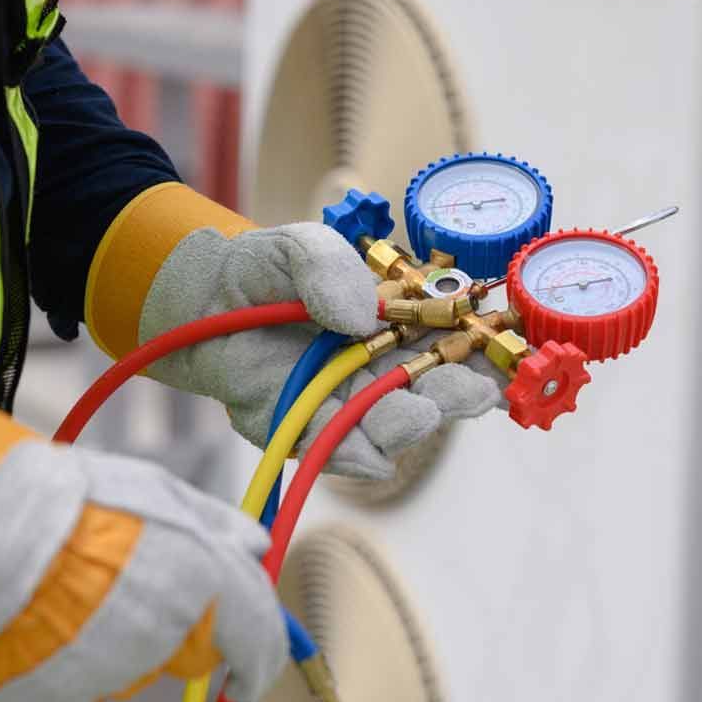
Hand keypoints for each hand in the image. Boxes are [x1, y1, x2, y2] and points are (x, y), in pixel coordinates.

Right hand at [0, 443, 285, 701]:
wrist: (5, 536)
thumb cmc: (86, 506)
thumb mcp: (170, 496)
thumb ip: (221, 527)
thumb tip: (255, 546)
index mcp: (209, 583)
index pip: (258, 637)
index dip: (259, 657)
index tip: (251, 671)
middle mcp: (173, 633)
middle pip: (197, 653)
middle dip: (186, 632)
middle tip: (146, 589)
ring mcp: (119, 669)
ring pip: (142, 665)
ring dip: (128, 639)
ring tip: (91, 591)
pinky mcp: (68, 696)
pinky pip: (89, 685)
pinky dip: (81, 661)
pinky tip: (61, 620)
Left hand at [139, 223, 503, 478]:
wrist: (195, 298)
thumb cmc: (262, 268)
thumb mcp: (301, 247)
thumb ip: (330, 268)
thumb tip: (361, 317)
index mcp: (397, 323)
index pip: (453, 340)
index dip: (484, 348)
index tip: (506, 353)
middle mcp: (381, 367)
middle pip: (434, 391)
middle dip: (458, 394)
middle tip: (475, 392)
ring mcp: (345, 402)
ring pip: (391, 427)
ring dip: (410, 425)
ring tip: (420, 413)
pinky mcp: (304, 428)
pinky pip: (335, 451)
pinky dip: (355, 454)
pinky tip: (371, 451)